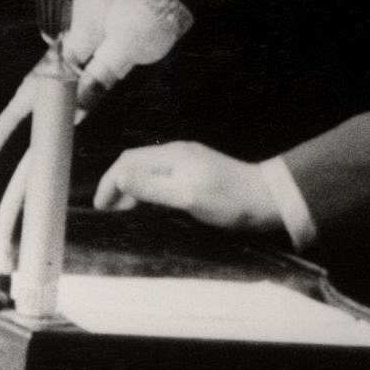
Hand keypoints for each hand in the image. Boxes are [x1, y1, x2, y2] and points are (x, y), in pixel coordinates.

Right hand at [93, 141, 280, 229]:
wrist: (267, 201)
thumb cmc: (230, 201)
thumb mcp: (187, 196)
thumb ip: (152, 187)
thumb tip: (119, 177)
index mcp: (173, 156)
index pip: (128, 161)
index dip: (109, 182)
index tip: (101, 208)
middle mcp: (178, 155)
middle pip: (135, 164)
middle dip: (117, 186)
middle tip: (110, 214)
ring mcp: (188, 164)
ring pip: (148, 172)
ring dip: (132, 191)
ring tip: (125, 215)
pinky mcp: (196, 175)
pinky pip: (162, 179)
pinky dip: (148, 193)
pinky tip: (150, 209)